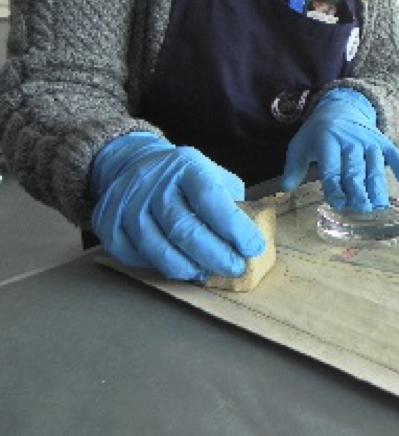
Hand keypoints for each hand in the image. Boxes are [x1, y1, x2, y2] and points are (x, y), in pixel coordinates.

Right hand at [91, 133, 264, 281]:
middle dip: (216, 255)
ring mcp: (127, 203)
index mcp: (186, 167)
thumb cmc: (185, 177)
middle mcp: (153, 182)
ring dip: (188, 267)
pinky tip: (178, 267)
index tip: (253, 248)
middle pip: (185, 229)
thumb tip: (253, 238)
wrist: (132, 162)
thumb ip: (232, 202)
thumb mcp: (213, 175)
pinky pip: (134, 256)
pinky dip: (158, 267)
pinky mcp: (108, 223)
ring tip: (207, 273)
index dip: (235, 228)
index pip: (212, 200)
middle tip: (235, 269)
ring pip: (158, 248)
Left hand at [281, 88, 398, 210]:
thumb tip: (284, 190)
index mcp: (327, 140)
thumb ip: (293, 168)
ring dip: (378, 186)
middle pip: (355, 169)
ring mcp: (369, 140)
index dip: (335, 186)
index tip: (338, 203)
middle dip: (358, 189)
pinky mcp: (382, 141)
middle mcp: (350, 140)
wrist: (341, 106)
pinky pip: (395, 156)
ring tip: (380, 206)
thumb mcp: (300, 145)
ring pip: (375, 166)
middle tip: (362, 209)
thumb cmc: (317, 133)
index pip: (331, 168)